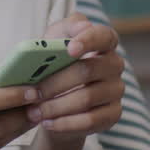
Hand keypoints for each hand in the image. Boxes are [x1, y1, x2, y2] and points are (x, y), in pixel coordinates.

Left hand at [27, 14, 124, 142]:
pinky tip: (47, 123)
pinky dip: (64, 123)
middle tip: (32, 92)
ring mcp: (117, 90)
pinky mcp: (114, 114)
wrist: (55, 101)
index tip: (69, 50)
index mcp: (104, 42)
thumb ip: (65, 29)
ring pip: (86, 98)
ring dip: (56, 106)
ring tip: (34, 111)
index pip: (104, 36)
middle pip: (87, 71)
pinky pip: (90, 121)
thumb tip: (83, 26)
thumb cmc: (54, 64)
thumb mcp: (53, 41)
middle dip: (56, 82)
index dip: (88, 41)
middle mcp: (115, 64)